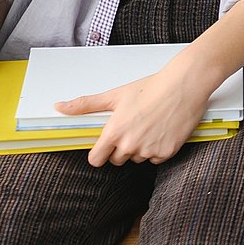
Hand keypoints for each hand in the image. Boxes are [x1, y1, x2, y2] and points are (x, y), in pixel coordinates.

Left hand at [59, 60, 219, 165]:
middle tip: (134, 127)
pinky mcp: (167, 151)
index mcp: (114, 132)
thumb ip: (85, 104)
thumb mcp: (115, 95)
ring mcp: (149, 150)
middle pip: (117, 160)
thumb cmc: (151, 87)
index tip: (106, 145)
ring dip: (141, 148)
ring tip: (151, 126)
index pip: (96, 160)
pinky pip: (156, 159)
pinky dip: (159, 148)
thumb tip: (59, 106)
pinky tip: (162, 131)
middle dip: (123, 147)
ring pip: (138, 159)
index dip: (100, 153)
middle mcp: (130, 144)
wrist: (185, 85)